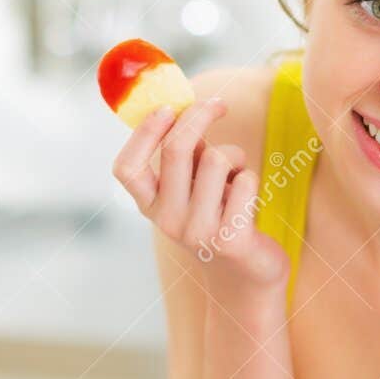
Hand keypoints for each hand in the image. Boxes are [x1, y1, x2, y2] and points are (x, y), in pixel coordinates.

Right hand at [111, 98, 289, 294]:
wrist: (245, 274)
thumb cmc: (218, 216)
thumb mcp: (193, 186)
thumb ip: (185, 154)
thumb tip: (185, 106)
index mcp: (150, 205)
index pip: (127, 168)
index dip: (144, 132)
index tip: (168, 107)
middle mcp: (167, 221)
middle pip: (177, 148)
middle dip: (200, 115)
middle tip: (219, 104)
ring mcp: (198, 232)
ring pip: (218, 159)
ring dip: (235, 157)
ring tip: (237, 176)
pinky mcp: (231, 239)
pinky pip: (246, 181)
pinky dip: (252, 179)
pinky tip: (249, 199)